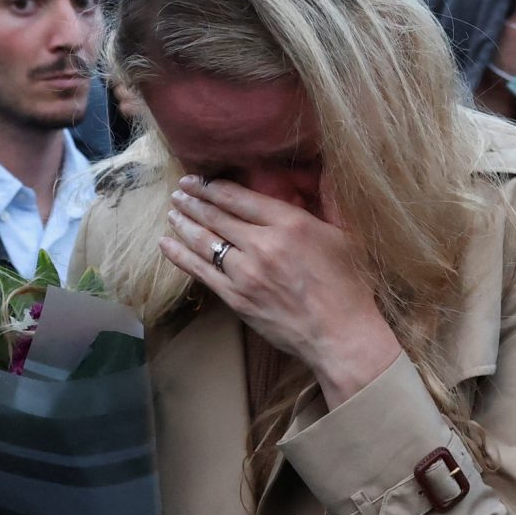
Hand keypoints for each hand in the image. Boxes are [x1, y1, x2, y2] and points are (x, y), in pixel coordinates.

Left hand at [163, 176, 401, 403]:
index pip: (239, 198)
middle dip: (193, 201)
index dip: (212, 187)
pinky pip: (201, 272)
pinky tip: (166, 243)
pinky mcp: (236, 299)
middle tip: (179, 192)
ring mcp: (245, 273)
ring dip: (184, 223)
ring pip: (205, 241)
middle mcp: (262, 244)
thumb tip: (309, 181)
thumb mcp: (343, 235)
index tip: (197, 180)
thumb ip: (321, 207)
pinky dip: (180, 255)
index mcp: (289, 223)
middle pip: (217, 216)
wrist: (340, 334)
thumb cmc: (348, 285)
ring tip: (172, 211)